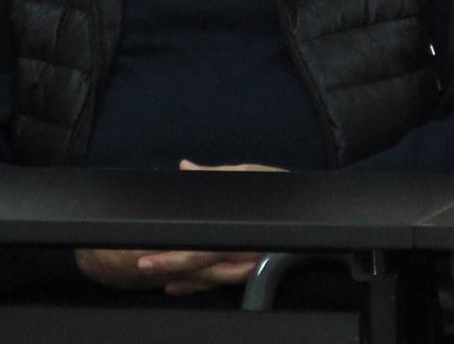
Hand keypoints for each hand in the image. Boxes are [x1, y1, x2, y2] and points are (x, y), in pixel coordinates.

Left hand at [72, 160, 286, 293]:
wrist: (308, 209)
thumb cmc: (279, 188)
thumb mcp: (249, 175)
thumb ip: (215, 175)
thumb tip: (185, 168)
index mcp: (241, 226)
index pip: (204, 244)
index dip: (177, 252)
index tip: (153, 252)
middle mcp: (245, 248)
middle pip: (204, 263)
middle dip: (173, 266)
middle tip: (145, 264)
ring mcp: (247, 260)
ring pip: (210, 276)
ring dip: (183, 278)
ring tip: (156, 274)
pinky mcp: (247, 265)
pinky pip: (219, 278)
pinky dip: (197, 283)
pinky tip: (177, 285)